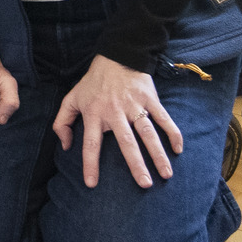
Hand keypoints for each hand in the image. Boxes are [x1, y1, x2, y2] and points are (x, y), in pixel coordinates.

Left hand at [53, 56, 179, 187]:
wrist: (116, 56)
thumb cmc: (93, 83)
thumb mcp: (71, 99)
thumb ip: (62, 122)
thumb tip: (65, 146)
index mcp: (94, 114)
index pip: (91, 143)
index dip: (90, 164)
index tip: (92, 183)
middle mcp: (115, 112)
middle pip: (127, 142)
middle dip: (136, 164)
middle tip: (145, 184)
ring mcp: (135, 106)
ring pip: (148, 133)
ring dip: (158, 154)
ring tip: (166, 174)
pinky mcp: (150, 99)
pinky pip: (163, 118)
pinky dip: (172, 132)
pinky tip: (178, 149)